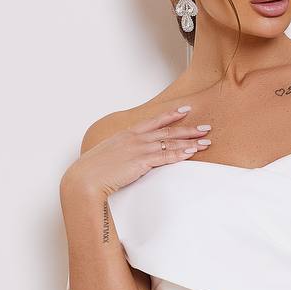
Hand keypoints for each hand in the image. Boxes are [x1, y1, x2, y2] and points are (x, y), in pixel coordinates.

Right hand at [60, 106, 210, 197]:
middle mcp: (134, 138)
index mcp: (126, 135)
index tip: (185, 110)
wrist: (84, 179)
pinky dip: (179, 153)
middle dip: (188, 128)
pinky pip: (165, 156)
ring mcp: (138, 148)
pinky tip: (191, 152)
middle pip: (167, 130)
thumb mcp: (107, 157)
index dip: (170, 115)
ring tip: (206, 142)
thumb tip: (126, 160)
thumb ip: (120, 154)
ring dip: (190, 142)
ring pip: (169, 142)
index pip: (153, 121)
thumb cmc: (92, 172)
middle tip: (206, 127)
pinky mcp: (140, 161)